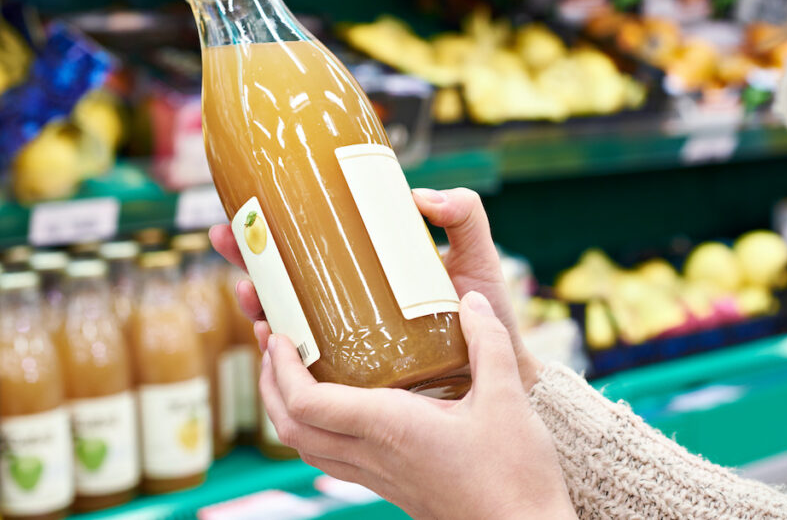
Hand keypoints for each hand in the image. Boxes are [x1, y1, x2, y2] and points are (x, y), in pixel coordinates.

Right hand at [209, 187, 540, 390]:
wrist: (507, 371)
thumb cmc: (490, 312)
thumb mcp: (478, 254)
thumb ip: (464, 213)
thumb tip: (420, 196)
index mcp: (370, 268)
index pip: (312, 242)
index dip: (274, 226)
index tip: (247, 207)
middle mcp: (352, 302)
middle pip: (286, 275)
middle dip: (249, 256)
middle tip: (225, 238)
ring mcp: (351, 339)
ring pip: (289, 317)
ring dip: (259, 301)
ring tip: (248, 291)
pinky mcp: (357, 374)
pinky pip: (308, 362)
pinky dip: (284, 351)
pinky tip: (273, 337)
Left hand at [259, 292, 574, 519]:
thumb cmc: (516, 477)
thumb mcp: (508, 399)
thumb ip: (488, 343)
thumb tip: (471, 299)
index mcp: (389, 428)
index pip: (308, 403)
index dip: (281, 370)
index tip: (278, 337)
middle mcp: (374, 456)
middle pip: (292, 429)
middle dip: (270, 386)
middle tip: (270, 345)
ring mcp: (379, 477)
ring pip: (309, 449)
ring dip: (287, 410)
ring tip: (291, 372)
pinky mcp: (392, 487)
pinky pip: (335, 460)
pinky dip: (318, 429)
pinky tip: (341, 406)